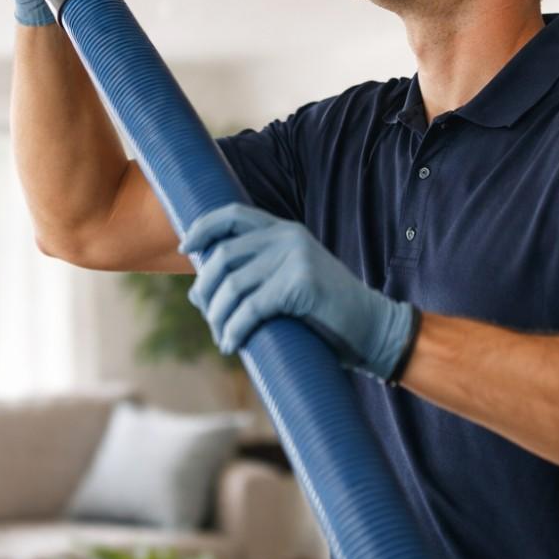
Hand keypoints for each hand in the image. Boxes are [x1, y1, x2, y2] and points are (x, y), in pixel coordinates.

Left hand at [181, 203, 419, 381]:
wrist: (372, 329)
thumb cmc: (326, 314)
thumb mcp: (288, 283)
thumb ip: (254, 278)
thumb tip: (197, 295)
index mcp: (285, 230)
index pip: (233, 214)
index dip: (203, 227)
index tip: (185, 248)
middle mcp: (288, 237)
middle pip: (224, 255)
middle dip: (207, 290)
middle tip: (208, 317)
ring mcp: (295, 257)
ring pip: (233, 285)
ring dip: (218, 316)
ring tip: (222, 337)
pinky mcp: (301, 283)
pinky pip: (251, 308)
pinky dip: (234, 329)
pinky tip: (231, 344)